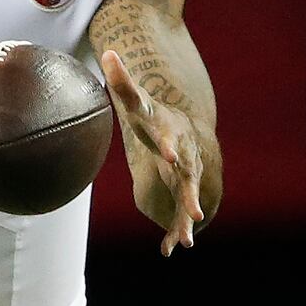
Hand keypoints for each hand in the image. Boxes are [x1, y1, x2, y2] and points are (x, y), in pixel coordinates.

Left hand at [103, 49, 206, 252]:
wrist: (183, 130)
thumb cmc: (151, 115)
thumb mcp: (135, 98)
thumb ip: (122, 79)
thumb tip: (107, 52)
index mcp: (168, 135)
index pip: (168, 139)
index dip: (169, 147)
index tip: (170, 157)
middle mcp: (183, 158)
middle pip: (189, 178)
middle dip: (191, 195)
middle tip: (197, 213)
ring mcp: (185, 178)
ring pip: (188, 202)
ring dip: (187, 222)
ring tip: (187, 242)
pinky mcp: (181, 194)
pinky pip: (179, 217)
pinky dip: (174, 234)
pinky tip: (170, 253)